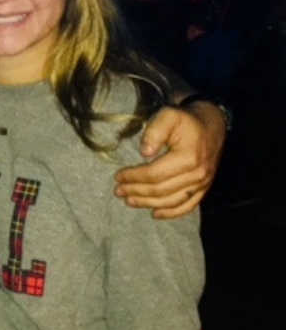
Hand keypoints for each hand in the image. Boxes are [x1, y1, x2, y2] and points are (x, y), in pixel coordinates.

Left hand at [114, 102, 225, 218]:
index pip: (154, 174)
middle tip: (118, 191)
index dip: (134, 177)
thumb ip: (155, 131)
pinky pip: (188, 206)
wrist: (212, 124)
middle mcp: (197, 175)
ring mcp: (202, 184)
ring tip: (129, 201)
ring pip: (172, 201)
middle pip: (161, 190)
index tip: (118, 176)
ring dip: (148, 203)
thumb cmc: (186, 120)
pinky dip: (171, 213)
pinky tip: (155, 213)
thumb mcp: (169, 116)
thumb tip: (144, 152)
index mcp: (188, 158)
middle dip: (136, 191)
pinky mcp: (204, 188)